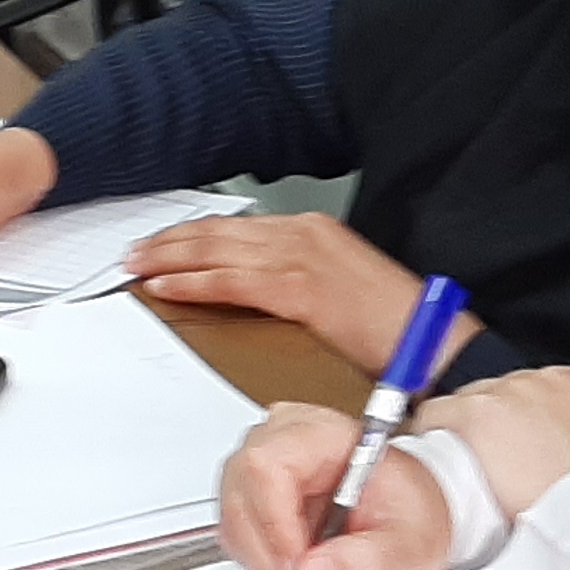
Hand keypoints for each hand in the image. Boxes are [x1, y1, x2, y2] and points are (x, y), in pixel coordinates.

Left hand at [128, 214, 480, 378]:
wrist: (436, 342)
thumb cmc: (395, 325)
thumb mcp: (337, 289)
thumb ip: (294, 281)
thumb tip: (250, 291)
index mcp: (313, 231)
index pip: (236, 227)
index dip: (192, 235)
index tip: (161, 244)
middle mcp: (304, 234)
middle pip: (219, 233)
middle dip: (170, 242)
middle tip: (133, 253)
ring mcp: (303, 257)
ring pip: (217, 251)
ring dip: (169, 259)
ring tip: (137, 268)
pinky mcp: (303, 289)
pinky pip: (233, 282)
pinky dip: (194, 283)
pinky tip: (167, 288)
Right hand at [216, 400, 453, 569]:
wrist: (408, 505)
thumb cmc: (409, 510)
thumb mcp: (408, 545)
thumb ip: (366, 562)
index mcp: (324, 432)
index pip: (268, 465)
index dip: (274, 522)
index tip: (298, 567)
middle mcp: (283, 435)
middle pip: (241, 487)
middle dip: (268, 548)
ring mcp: (261, 457)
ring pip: (231, 510)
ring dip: (262, 557)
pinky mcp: (250, 484)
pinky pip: (232, 524)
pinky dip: (257, 557)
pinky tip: (293, 563)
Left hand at [419, 368, 569, 516]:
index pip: (554, 391)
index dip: (536, 422)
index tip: (532, 447)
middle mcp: (550, 382)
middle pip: (509, 396)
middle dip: (501, 430)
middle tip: (501, 468)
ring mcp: (512, 394)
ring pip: (472, 403)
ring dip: (468, 433)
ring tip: (472, 473)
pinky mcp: (478, 414)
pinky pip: (436, 415)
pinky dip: (433, 435)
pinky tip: (440, 463)